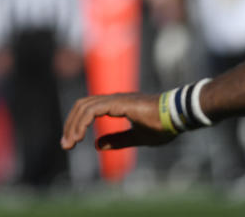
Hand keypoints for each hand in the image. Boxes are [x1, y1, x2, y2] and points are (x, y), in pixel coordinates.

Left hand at [61, 92, 175, 150]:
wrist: (179, 115)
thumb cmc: (164, 125)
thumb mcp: (137, 137)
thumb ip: (118, 140)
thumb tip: (96, 145)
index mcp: (115, 105)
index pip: (87, 109)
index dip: (76, 124)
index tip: (71, 142)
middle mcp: (112, 99)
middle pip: (81, 106)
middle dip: (70, 125)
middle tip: (65, 145)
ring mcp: (115, 99)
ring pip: (84, 107)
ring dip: (73, 125)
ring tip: (70, 143)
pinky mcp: (119, 103)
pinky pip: (93, 110)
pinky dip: (82, 121)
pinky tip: (79, 136)